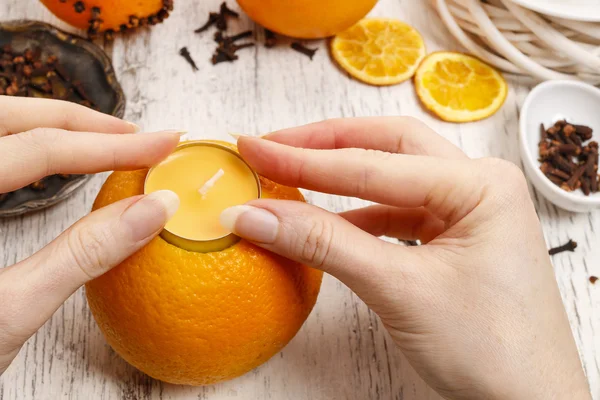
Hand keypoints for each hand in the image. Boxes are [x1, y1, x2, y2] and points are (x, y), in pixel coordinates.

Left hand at [0, 97, 179, 374]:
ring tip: (104, 140)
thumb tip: (153, 211)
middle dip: (78, 123)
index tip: (160, 145)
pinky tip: (57, 162)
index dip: (108, 146)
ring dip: (51, 127)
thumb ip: (85, 254)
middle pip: (8, 120)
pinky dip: (27, 148)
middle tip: (135, 135)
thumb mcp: (12, 311)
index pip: (37, 151)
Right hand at [220, 118, 590, 399]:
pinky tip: (324, 223)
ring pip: (390, 178)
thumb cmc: (491, 351)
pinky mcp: (453, 238)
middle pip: (387, 148)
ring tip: (290, 176)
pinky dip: (355, 215)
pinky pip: (396, 213)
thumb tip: (256, 215)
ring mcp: (467, 211)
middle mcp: (478, 186)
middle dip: (325, 145)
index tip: (255, 150)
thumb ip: (323, 245)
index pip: (373, 166)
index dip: (304, 160)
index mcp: (481, 185)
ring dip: (338, 178)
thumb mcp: (398, 289)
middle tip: (272, 144)